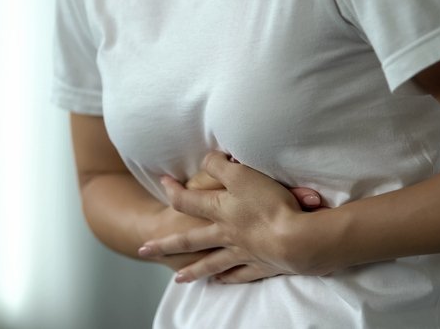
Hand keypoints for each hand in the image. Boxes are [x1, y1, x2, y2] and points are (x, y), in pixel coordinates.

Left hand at [138, 152, 325, 283]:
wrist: (295, 241)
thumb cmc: (269, 204)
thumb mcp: (242, 174)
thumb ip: (220, 165)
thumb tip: (208, 158)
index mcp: (219, 210)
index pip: (187, 200)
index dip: (172, 190)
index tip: (162, 182)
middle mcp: (225, 234)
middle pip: (190, 241)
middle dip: (166, 245)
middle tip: (144, 251)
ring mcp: (241, 253)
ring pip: (211, 263)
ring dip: (193, 271)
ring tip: (179, 279)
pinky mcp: (260, 266)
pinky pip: (239, 274)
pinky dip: (229, 278)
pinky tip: (221, 280)